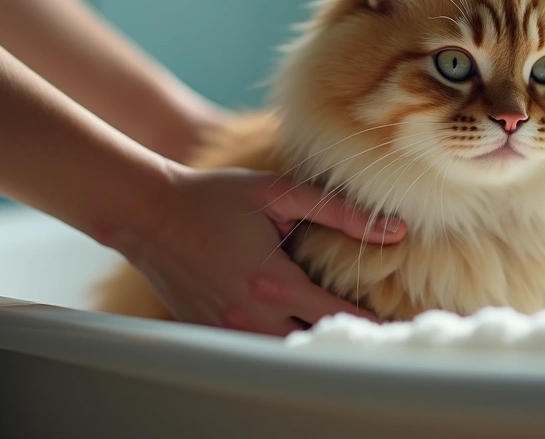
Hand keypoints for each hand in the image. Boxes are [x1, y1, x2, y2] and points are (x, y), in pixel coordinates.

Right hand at [119, 165, 405, 335]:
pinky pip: (254, 348)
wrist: (148, 212)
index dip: (369, 323)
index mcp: (273, 282)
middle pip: (311, 344)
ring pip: (282, 352)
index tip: (394, 322)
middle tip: (372, 329)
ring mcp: (226, 329)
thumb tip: (396, 230)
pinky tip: (293, 321)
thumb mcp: (280, 193)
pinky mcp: (208, 332)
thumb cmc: (215, 197)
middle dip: (340, 336)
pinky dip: (276, 339)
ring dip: (308, 340)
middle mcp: (250, 315)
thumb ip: (341, 212)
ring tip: (336, 326)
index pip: (336, 318)